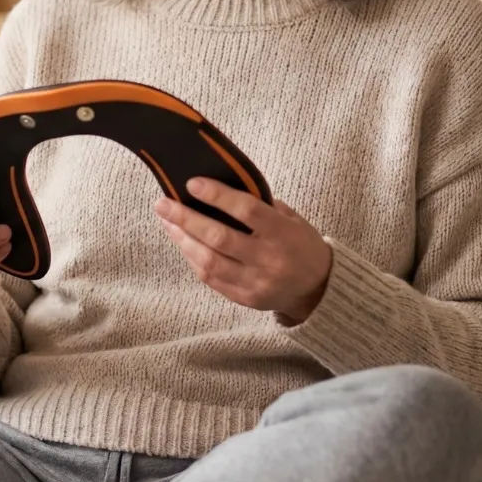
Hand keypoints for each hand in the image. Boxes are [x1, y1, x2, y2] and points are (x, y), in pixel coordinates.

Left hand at [154, 178, 333, 322]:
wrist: (318, 288)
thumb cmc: (300, 244)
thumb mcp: (290, 218)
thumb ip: (260, 205)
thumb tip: (217, 187)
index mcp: (283, 234)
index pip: (246, 211)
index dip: (217, 196)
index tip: (192, 183)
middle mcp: (269, 260)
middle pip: (219, 237)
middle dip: (186, 219)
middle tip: (163, 204)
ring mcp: (256, 283)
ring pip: (209, 261)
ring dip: (182, 240)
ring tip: (167, 222)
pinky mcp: (245, 299)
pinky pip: (211, 279)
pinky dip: (192, 259)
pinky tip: (182, 243)